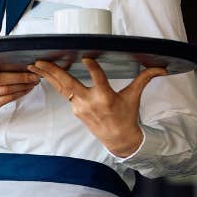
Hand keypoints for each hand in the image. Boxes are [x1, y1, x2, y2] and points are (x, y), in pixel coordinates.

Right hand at [0, 64, 39, 126]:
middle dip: (20, 76)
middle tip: (34, 74)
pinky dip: (20, 93)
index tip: (24, 63)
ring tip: (33, 81)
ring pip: (6, 89)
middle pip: (0, 78)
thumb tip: (18, 60)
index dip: (8, 65)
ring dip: (22, 85)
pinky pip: (7, 98)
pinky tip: (27, 89)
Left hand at [28, 58, 166, 156]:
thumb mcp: (134, 97)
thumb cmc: (126, 116)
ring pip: (62, 88)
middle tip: (40, 61)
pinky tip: (45, 75)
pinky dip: (55, 83)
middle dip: (53, 72)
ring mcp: (79, 107)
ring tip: (34, 65)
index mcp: (106, 98)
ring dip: (47, 76)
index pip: (99, 80)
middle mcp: (90, 102)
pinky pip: (64, 93)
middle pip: (68, 84)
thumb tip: (162, 68)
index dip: (93, 69)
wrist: (118, 139)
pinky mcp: (75, 109)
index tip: (86, 58)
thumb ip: (144, 79)